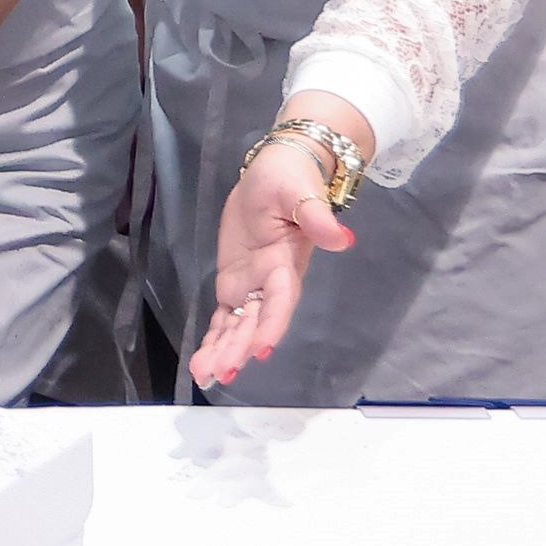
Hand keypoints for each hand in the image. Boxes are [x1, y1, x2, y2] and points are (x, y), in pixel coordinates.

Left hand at [188, 125, 354, 387]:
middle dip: (239, 347)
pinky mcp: (236, 281)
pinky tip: (203, 361)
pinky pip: (226, 314)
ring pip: (238, 324)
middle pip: (256, 320)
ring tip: (205, 375)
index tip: (260, 349)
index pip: (281, 299)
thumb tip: (342, 237)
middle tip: (220, 372)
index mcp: (286, 262)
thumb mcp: (302, 191)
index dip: (272, 324)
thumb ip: (317, 216)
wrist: (275, 170)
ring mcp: (253, 284)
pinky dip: (215, 337)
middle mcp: (271, 281)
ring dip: (224, 350)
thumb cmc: (291, 178)